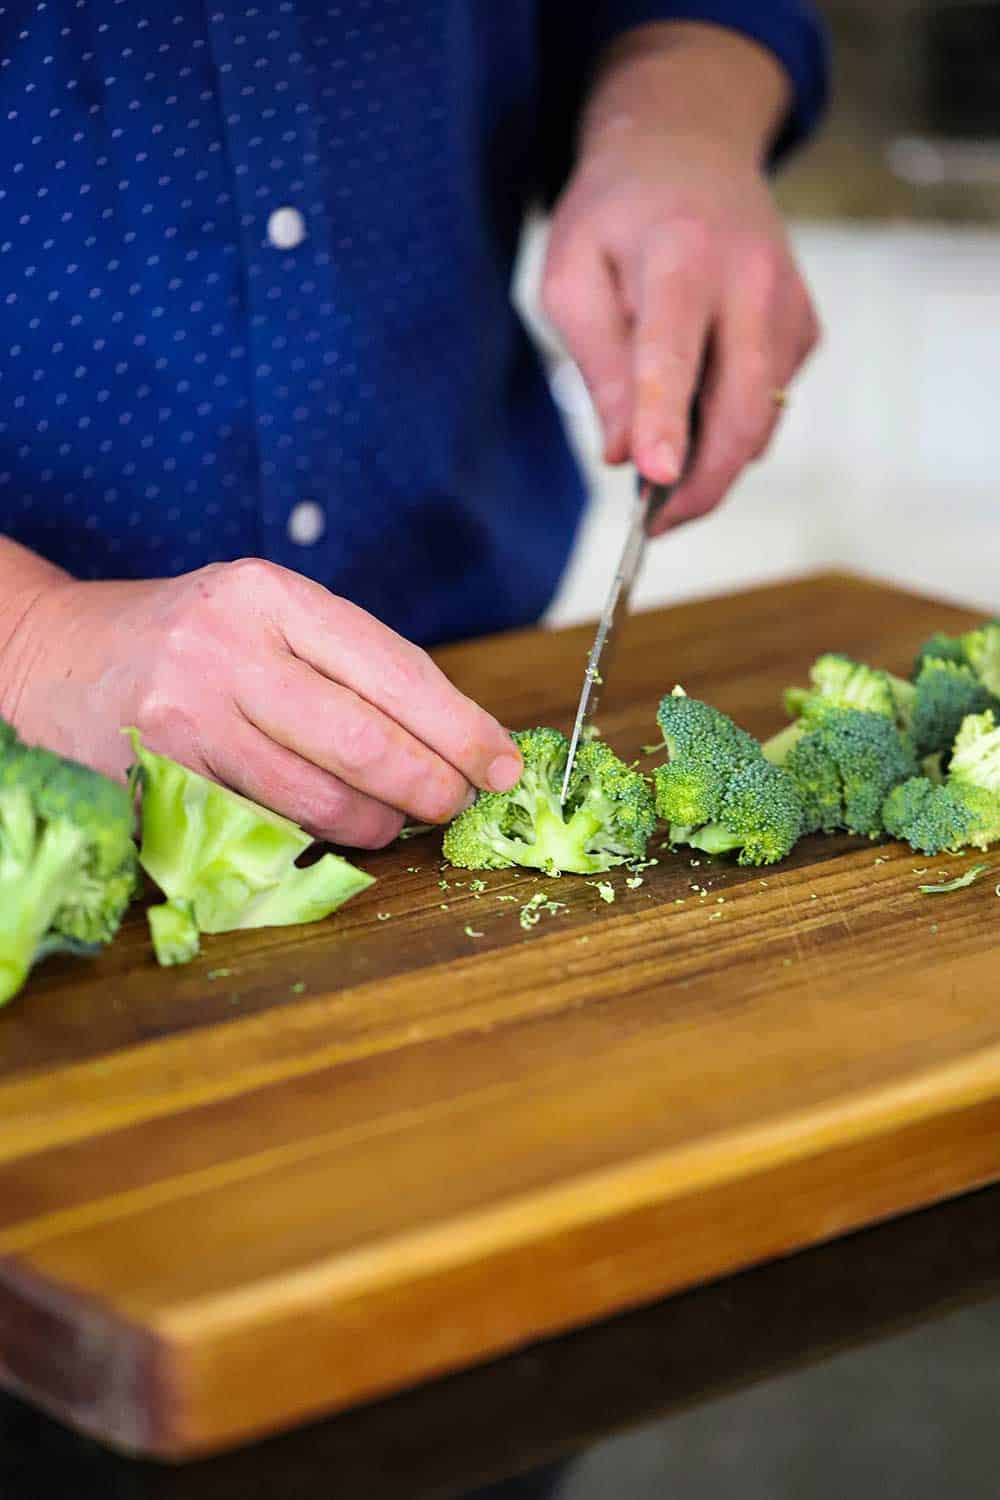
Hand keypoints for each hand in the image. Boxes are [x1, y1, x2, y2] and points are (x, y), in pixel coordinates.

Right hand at [1, 559, 522, 847]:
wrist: (57, 657)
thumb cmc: (189, 640)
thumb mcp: (265, 617)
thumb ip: (347, 664)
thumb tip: (457, 737)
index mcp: (271, 594)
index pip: (393, 667)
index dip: (459, 726)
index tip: (502, 763)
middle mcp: (228, 646)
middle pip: (363, 738)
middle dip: (429, 783)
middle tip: (456, 803)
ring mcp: (188, 714)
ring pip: (317, 794)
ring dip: (375, 821)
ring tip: (394, 820)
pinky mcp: (162, 776)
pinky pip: (264, 825)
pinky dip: (313, 837)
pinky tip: (333, 829)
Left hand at [540, 23, 820, 533]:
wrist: (689, 149)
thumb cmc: (616, 217)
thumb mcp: (571, 274)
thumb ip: (597, 364)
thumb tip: (622, 454)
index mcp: (681, 254)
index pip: (673, 351)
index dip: (665, 421)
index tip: (656, 480)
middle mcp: (751, 278)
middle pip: (739, 409)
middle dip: (700, 483)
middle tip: (653, 526)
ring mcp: (788, 305)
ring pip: (759, 421)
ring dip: (710, 461)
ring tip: (660, 452)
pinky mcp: (805, 328)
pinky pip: (767, 406)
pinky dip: (728, 425)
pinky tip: (696, 392)